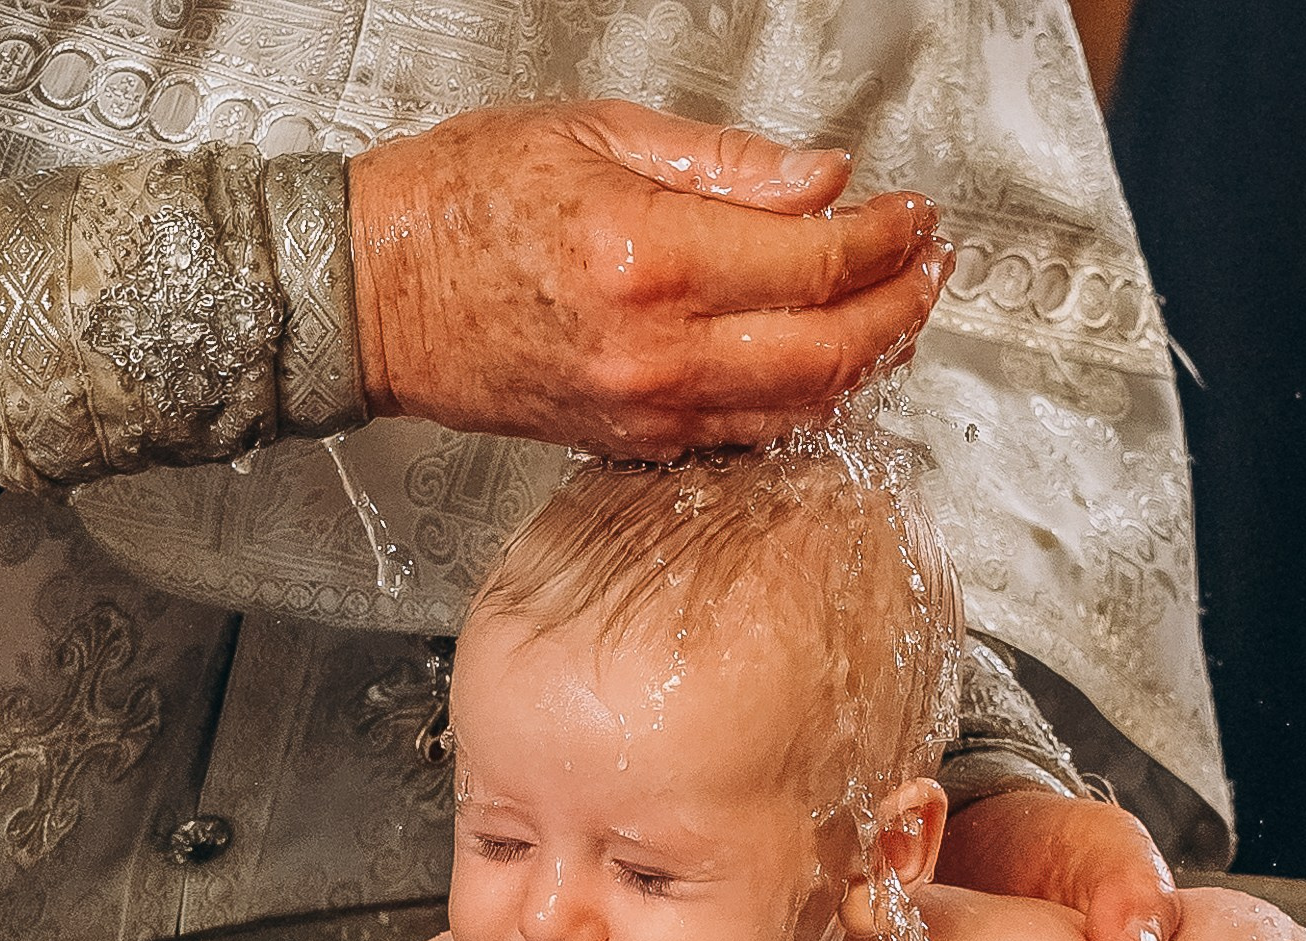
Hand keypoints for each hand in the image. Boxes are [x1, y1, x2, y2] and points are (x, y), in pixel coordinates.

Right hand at [349, 102, 949, 454]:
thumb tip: (823, 182)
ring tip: (898, 313)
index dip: (886, 240)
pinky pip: (749, 432)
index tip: (914, 215)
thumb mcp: (598, 134)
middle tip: (931, 268)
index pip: (817, 263)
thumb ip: (726, 166)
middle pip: (828, 349)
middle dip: (899, 308)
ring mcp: (648, 409)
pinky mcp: (634, 441)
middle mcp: (658, 351)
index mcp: (652, 259)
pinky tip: (828, 363)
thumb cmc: (461, 205)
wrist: (374, 296)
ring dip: (866, 362)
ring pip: (800, 404)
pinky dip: (806, 400)